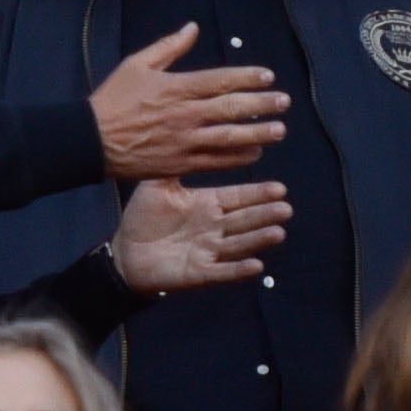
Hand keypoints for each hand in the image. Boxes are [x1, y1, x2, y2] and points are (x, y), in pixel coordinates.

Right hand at [91, 23, 287, 181]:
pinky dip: (238, 158)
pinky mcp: (180, 164)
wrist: (91, 141)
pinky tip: (255, 153)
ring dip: (258, 134)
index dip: (247, 78)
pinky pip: (216, 162)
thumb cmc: (113, 100)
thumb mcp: (137, 65)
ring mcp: (184, 142)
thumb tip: (192, 28)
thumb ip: (169, 47)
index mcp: (175, 88)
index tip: (268, 76)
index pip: (220, 81)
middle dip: (262, 105)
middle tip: (284, 102)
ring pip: (229, 138)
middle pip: (231, 109)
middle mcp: (184, 115)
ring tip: (279, 130)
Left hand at [110, 174, 292, 293]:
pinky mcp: (199, 272)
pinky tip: (256, 266)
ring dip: (258, 240)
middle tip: (285, 208)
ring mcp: (209, 251)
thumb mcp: (157, 186)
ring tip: (278, 232)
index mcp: (207, 204)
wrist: (125, 253)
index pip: (238, 197)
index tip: (280, 188)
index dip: (257, 194)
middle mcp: (213, 227)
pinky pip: (222, 272)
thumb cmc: (142, 218)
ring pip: (238, 244)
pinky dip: (238, 269)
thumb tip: (187, 137)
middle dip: (265, 214)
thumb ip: (175, 166)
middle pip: (244, 220)